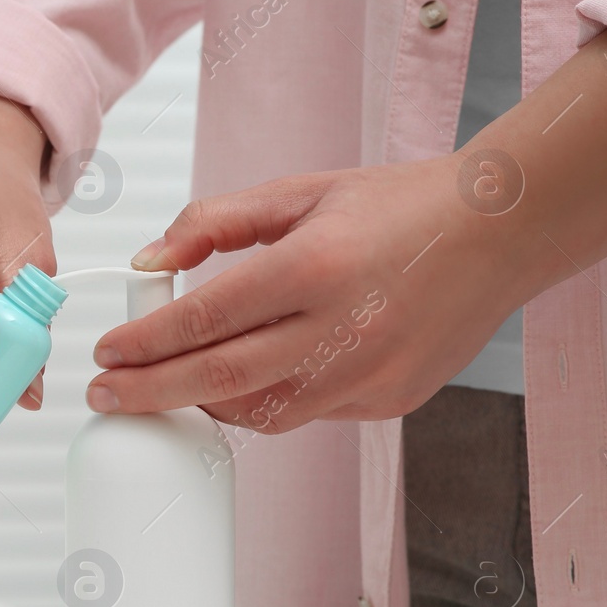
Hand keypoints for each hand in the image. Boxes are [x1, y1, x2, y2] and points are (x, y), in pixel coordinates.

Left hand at [87, 156, 534, 430]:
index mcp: (317, 266)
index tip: (106, 353)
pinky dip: (261, 402)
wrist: (501, 233)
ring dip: (202, 402)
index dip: (145, 342)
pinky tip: (237, 381)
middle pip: (220, 379)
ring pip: (260, 411)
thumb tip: (150, 262)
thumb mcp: (300, 193)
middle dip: (150, 392)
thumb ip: (215, 224)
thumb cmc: (400, 207)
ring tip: (165, 385)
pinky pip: (304, 414)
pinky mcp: (388, 401)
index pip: (205, 318)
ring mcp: (370, 375)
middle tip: (105, 395)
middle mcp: (345, 329)